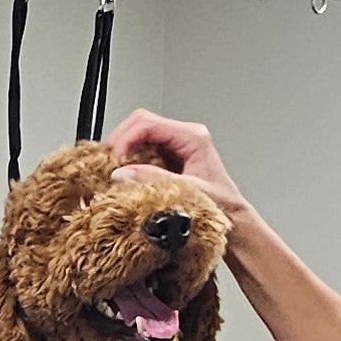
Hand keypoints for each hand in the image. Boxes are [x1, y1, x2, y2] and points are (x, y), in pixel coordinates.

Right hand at [110, 113, 252, 224]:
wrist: (233, 217)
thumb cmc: (222, 205)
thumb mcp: (187, 192)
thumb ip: (155, 180)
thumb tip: (121, 174)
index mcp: (193, 137)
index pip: (148, 124)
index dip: (125, 138)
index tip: (114, 158)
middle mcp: (184, 135)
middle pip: (140, 123)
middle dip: (120, 141)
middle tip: (106, 163)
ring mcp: (176, 144)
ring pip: (138, 133)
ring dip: (122, 150)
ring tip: (112, 169)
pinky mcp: (169, 155)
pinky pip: (142, 148)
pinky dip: (129, 159)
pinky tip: (124, 173)